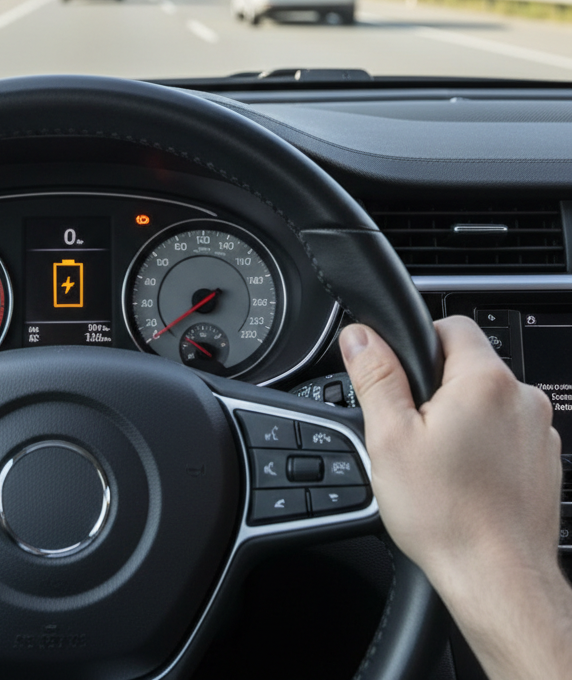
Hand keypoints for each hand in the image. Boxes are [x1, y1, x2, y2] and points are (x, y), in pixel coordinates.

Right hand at [340, 315, 571, 679]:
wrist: (499, 580)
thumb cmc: (448, 516)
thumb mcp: (389, 437)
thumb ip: (375, 376)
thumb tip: (360, 336)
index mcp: (485, 381)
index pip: (452, 325)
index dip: (417, 342)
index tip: (399, 375)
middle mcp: (522, 399)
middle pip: (469, 365)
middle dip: (436, 388)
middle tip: (410, 430)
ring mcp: (540, 432)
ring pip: (487, 401)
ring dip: (461, 417)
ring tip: (437, 462)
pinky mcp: (545, 462)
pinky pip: (506, 433)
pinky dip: (484, 445)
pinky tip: (462, 479)